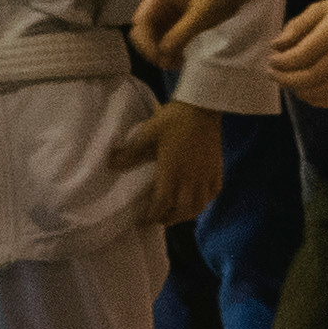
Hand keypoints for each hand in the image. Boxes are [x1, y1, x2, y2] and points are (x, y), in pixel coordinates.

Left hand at [113, 100, 224, 224]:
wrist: (203, 107)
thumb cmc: (174, 120)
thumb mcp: (148, 133)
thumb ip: (130, 152)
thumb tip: (111, 164)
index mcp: (172, 174)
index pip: (161, 205)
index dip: (151, 217)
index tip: (142, 221)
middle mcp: (190, 181)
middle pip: (181, 212)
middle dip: (168, 219)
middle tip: (157, 219)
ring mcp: (205, 176)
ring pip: (198, 206)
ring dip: (186, 214)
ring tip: (176, 212)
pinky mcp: (216, 169)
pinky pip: (213, 193)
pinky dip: (204, 201)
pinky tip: (197, 198)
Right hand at [131, 0, 242, 67]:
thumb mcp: (200, 15)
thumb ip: (179, 35)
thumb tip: (162, 55)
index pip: (141, 22)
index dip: (147, 43)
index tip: (161, 58)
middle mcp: (157, 2)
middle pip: (143, 31)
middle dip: (153, 49)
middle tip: (168, 65)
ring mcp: (166, 11)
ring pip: (153, 37)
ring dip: (161, 52)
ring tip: (177, 64)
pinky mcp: (176, 19)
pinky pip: (165, 37)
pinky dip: (170, 49)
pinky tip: (180, 59)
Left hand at [268, 0, 327, 107]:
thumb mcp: (322, 7)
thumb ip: (298, 25)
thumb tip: (276, 46)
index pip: (300, 56)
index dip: (280, 62)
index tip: (271, 60)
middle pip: (308, 78)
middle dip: (285, 79)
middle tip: (273, 74)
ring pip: (320, 93)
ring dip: (298, 90)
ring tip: (288, 81)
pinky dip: (316, 100)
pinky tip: (307, 91)